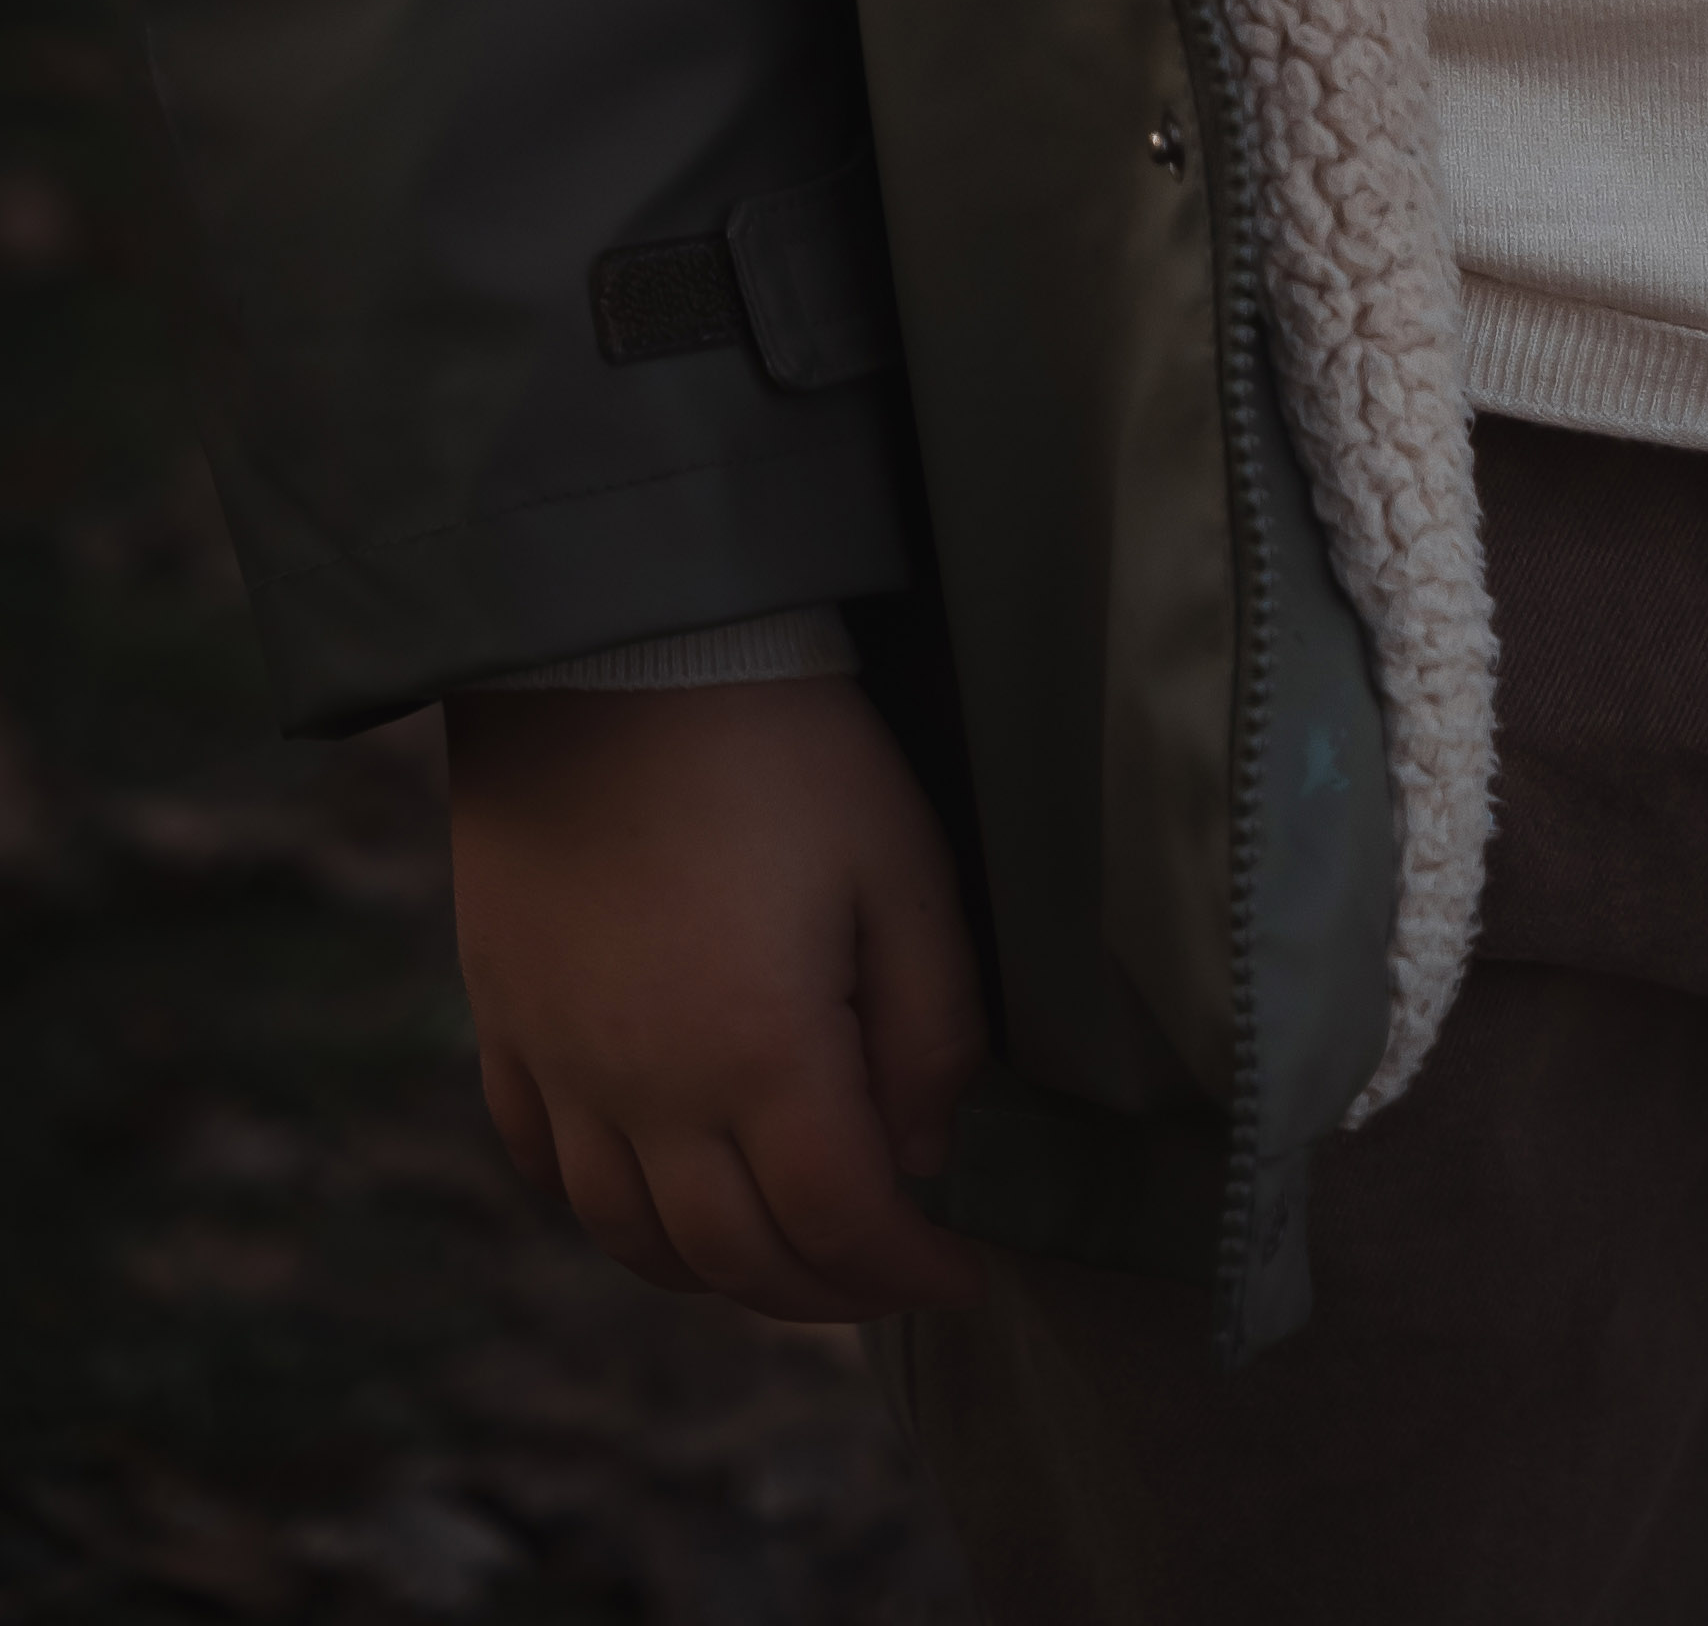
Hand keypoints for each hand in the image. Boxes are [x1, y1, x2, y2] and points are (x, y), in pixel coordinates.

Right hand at [447, 675, 990, 1325]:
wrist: (614, 649)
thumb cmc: (781, 746)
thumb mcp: (902, 867)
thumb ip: (931, 1029)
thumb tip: (925, 1153)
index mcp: (757, 1053)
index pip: (841, 1225)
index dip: (911, 1269)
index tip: (965, 1271)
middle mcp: (646, 1090)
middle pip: (736, 1258)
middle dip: (828, 1292)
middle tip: (889, 1273)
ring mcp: (562, 1066)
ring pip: (634, 1239)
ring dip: (719, 1273)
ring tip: (788, 1251)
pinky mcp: (506, 1024)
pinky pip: (545, 1169)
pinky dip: (611, 1213)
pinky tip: (660, 1194)